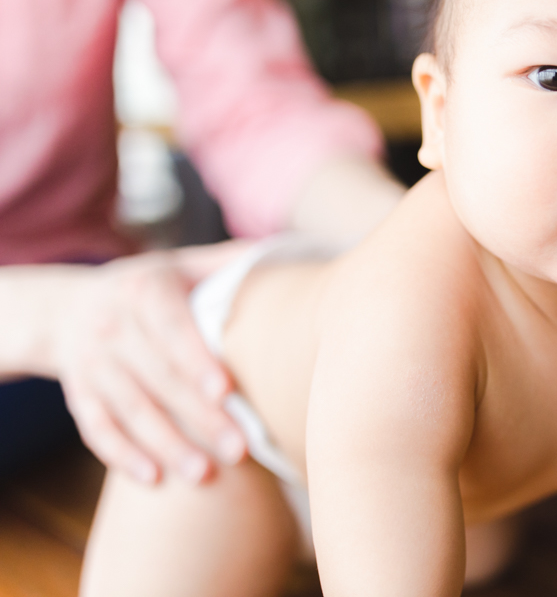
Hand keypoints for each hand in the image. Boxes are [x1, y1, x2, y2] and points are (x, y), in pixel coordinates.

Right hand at [51, 243, 249, 483]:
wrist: (68, 307)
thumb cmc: (156, 288)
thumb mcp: (186, 264)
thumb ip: (234, 263)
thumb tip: (303, 262)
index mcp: (144, 288)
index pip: (170, 325)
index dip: (195, 358)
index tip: (226, 390)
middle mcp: (111, 324)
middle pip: (157, 377)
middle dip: (197, 416)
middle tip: (239, 449)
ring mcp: (91, 363)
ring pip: (128, 409)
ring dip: (166, 444)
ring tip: (205, 474)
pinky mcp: (78, 395)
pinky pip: (96, 429)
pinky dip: (122, 455)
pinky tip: (154, 479)